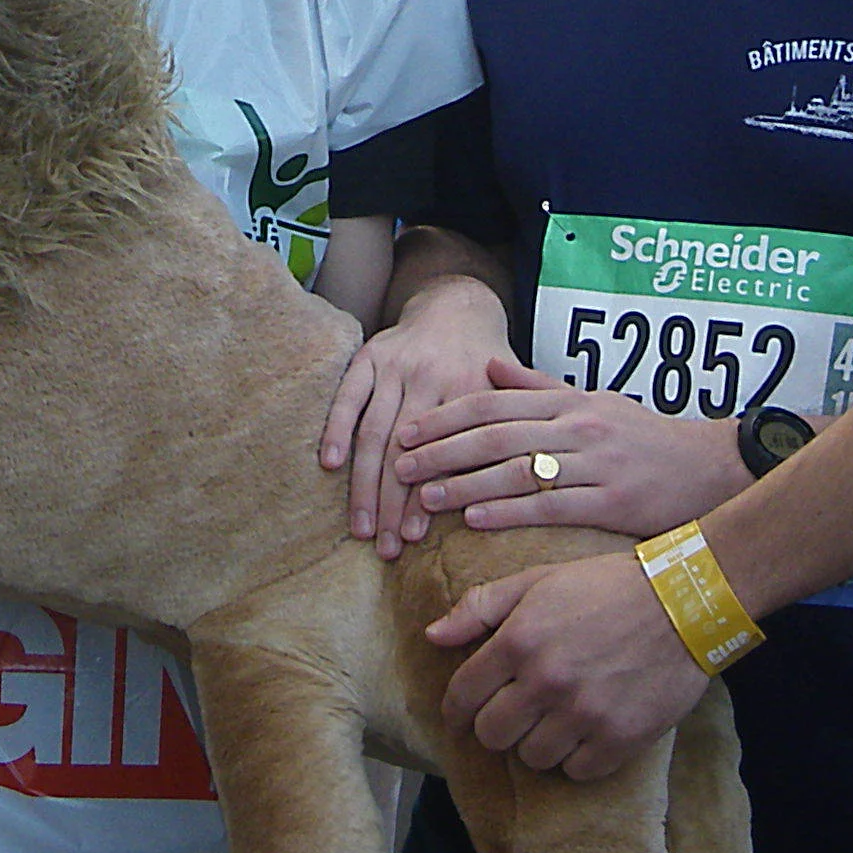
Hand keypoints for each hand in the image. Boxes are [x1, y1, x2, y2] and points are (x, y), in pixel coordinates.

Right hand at [320, 279, 515, 555]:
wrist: (458, 305)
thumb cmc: (488, 364)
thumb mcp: (511, 393)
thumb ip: (512, 435)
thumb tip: (522, 496)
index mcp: (470, 390)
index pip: (444, 455)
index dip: (426, 498)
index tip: (414, 538)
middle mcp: (431, 377)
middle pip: (404, 452)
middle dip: (391, 505)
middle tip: (384, 548)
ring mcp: (396, 366)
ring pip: (374, 432)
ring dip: (364, 484)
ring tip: (361, 527)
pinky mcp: (370, 355)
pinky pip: (348, 396)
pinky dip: (335, 429)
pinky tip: (329, 464)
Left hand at [392, 356, 743, 541]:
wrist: (711, 468)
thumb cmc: (645, 439)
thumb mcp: (594, 401)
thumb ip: (539, 387)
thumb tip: (489, 367)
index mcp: (570, 401)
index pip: (496, 402)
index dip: (447, 416)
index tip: (408, 430)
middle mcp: (578, 427)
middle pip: (497, 434)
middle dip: (443, 449)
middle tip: (401, 465)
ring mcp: (596, 464)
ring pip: (517, 470)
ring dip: (465, 484)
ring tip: (425, 497)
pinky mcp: (612, 502)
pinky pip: (551, 506)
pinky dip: (508, 511)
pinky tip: (474, 520)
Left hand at [430, 550, 708, 780]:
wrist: (684, 601)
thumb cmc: (607, 586)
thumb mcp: (538, 580)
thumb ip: (480, 607)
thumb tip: (432, 635)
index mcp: (519, 640)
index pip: (463, 695)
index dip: (456, 710)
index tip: (462, 715)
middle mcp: (546, 681)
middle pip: (493, 735)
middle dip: (496, 726)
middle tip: (514, 715)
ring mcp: (583, 713)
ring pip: (533, 758)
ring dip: (537, 743)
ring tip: (554, 721)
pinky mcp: (619, 738)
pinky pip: (577, 771)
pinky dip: (577, 758)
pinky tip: (586, 733)